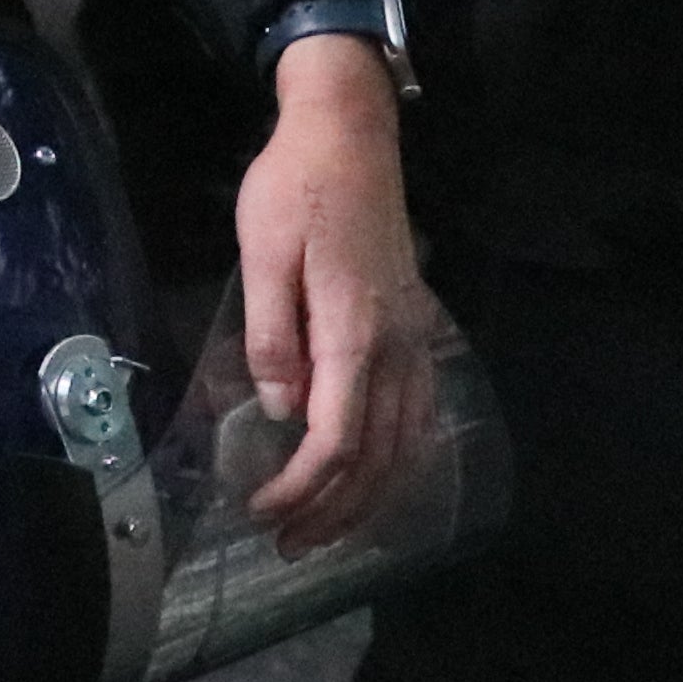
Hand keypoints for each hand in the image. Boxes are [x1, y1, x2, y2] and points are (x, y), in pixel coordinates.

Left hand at [231, 36, 437, 552]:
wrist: (349, 135)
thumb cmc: (295, 189)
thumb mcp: (263, 252)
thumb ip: (272, 335)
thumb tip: (281, 411)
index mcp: (355, 332)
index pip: (337, 438)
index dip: (303, 487)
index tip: (262, 511)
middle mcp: (396, 347)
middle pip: (378, 457)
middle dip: (334, 512)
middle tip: (289, 545)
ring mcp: (414, 339)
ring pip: (407, 445)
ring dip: (369, 498)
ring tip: (328, 532)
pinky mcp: (416, 329)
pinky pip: (420, 416)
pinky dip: (401, 462)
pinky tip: (379, 479)